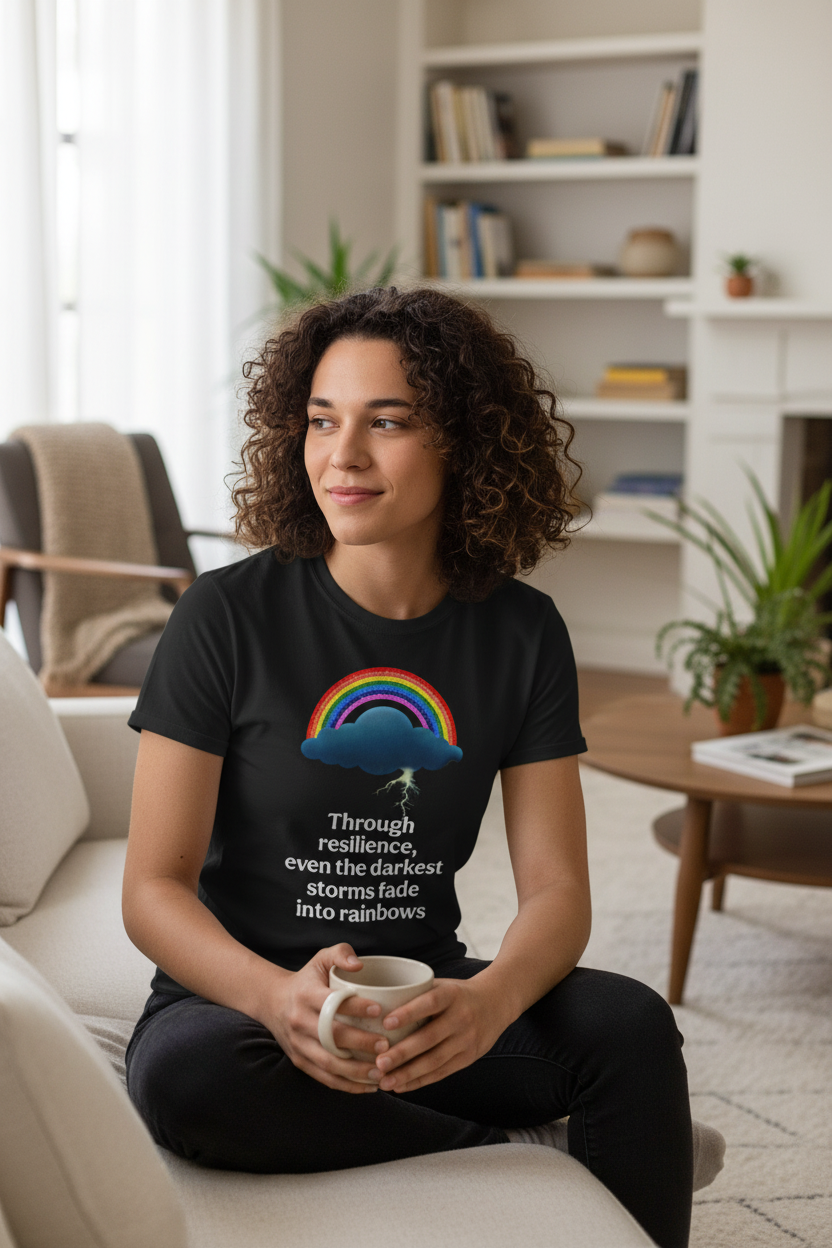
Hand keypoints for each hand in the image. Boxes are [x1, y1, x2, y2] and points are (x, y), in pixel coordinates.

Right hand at [264, 943, 390, 1093]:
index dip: (356, 1007)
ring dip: (356, 1071)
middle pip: (331, 1037)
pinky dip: (347, 1085)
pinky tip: (369, 1085)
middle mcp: (299, 1021)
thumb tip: (359, 965)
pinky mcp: (300, 1062)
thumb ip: (341, 953)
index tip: (380, 1011)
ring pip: (328, 1063)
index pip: (331, 1002)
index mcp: (306, 994)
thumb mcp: (320, 958)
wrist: (272, 1002)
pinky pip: (325, 1078)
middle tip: (386, 1045)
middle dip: (360, 1043)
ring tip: (381, 1071)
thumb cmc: (307, 979)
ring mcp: (298, 1045)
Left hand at [369, 976, 511, 1094]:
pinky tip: (401, 1086)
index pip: (430, 1003)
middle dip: (403, 1053)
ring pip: (435, 1061)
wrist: (497, 1002)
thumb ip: (417, 993)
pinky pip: (441, 1072)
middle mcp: (461, 1018)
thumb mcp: (443, 985)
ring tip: (385, 1081)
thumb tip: (377, 1003)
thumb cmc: (458, 993)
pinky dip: (420, 1081)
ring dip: (408, 1074)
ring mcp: (466, 1040)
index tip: (386, 1023)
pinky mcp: (468, 1058)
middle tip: (379, 1063)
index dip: (409, 1012)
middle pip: (430, 1038)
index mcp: (452, 995)